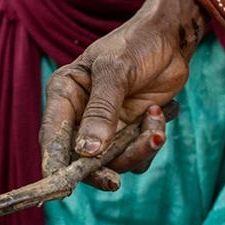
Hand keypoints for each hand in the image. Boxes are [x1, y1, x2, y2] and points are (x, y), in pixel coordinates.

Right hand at [41, 0, 203, 188]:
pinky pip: (136, 155)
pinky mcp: (129, 131)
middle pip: (80, 158)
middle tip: (114, 183)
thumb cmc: (137, 44)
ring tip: (156, 125)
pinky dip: (151, 141)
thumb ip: (101, 111)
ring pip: (112, 161)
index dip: (52, 162)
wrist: (172, 39)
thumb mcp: (116, 72)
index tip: (58, 185)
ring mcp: (106, 126)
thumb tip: (86, 151)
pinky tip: (160, 113)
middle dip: (100, 169)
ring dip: (137, 150)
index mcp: (64, 95)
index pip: (52, 135)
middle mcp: (80, 115)